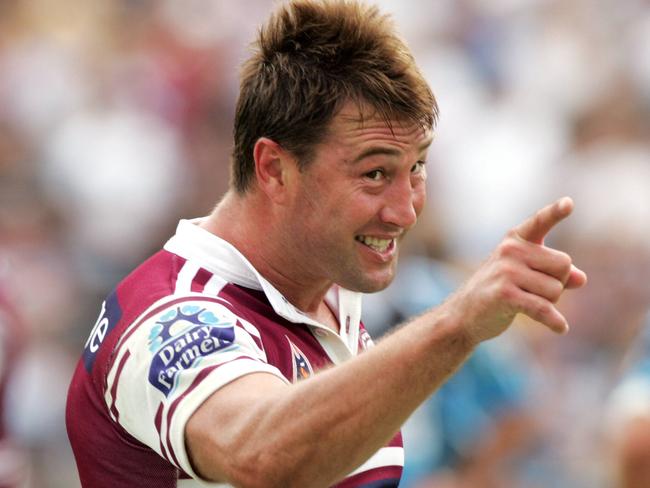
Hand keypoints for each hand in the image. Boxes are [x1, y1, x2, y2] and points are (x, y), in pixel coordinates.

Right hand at [447, 197, 587, 344]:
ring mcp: (506, 271)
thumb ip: (554, 273)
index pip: (539, 221)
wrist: (464, 314)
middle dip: (558, 282)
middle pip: (563, 264)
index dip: (555, 212)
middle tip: (536, 291)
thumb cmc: (498, 291)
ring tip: (527, 304)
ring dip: (550, 303)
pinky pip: (543, 308)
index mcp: (515, 240)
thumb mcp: (526, 276)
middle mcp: (510, 250)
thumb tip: (581, 279)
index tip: (569, 203)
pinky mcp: (505, 294)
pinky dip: (554, 321)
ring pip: (556, 289)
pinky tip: (560, 328)